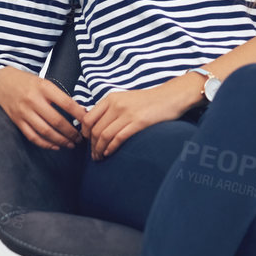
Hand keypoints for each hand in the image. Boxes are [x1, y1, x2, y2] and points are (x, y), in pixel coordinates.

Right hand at [0, 67, 85, 150]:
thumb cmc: (27, 83)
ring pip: (45, 131)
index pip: (66, 103)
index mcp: (44, 87)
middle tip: (81, 139)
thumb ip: (59, 96)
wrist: (1, 83)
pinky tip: (56, 146)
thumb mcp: (44, 83)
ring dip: (60, 140)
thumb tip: (80, 111)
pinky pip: (33, 136)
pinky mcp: (17, 121)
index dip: (79, 114)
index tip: (88, 122)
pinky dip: (45, 144)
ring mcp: (24, 112)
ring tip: (71, 144)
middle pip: (56, 120)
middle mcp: (33, 100)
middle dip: (71, 132)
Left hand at [82, 74, 202, 160]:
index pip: (88, 118)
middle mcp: (116, 105)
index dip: (84, 133)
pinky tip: (109, 154)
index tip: (87, 142)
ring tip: (99, 158)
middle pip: (95, 129)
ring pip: (104, 135)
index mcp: (111, 98)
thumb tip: (97, 125)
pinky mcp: (138, 122)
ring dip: (99, 150)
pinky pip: (118, 138)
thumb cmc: (148, 101)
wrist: (170, 97)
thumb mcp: (125, 99)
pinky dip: (111, 148)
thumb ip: (111, 109)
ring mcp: (127, 113)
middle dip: (92, 146)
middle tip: (93, 155)